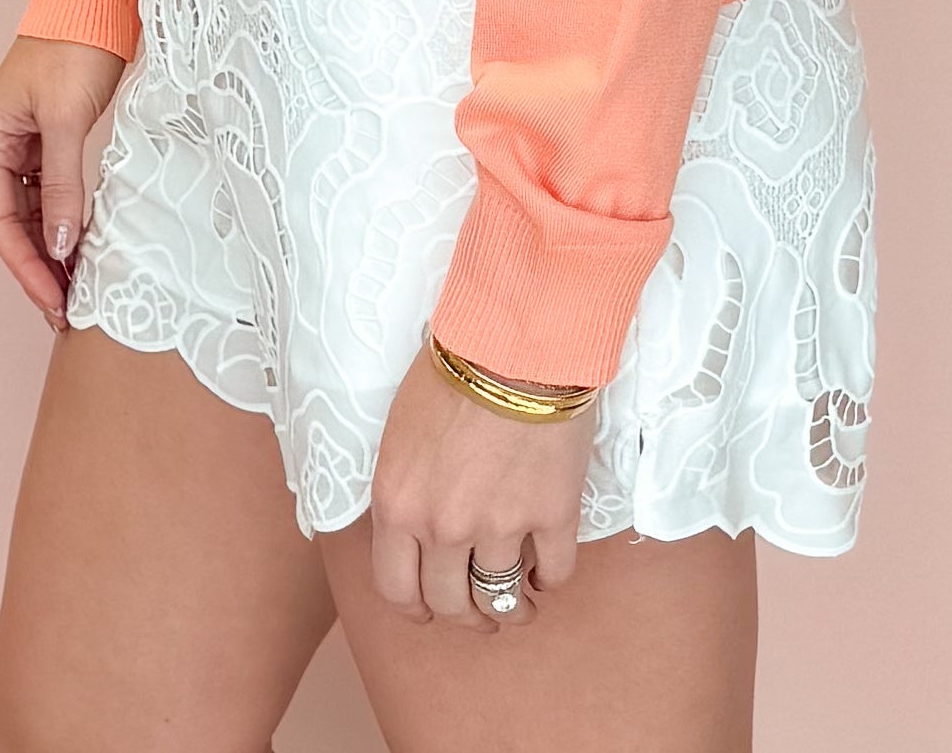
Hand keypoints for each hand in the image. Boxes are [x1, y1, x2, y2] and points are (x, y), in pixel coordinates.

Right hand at [0, 31, 125, 329]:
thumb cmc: (75, 44)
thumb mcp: (67, 118)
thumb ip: (62, 184)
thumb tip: (58, 244)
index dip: (23, 264)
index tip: (51, 297)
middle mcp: (0, 142)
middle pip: (11, 221)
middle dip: (36, 265)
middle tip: (65, 307)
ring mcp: (26, 140)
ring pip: (32, 210)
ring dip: (51, 247)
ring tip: (76, 287)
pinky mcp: (53, 136)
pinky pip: (52, 191)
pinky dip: (65, 220)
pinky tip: (83, 245)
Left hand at [366, 338, 593, 627]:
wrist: (513, 337)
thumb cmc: (452, 369)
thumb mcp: (400, 434)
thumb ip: (405, 491)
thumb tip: (415, 531)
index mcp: (398, 504)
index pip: (396, 590)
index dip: (416, 609)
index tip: (430, 609)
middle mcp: (443, 526)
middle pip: (450, 604)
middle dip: (465, 615)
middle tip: (478, 611)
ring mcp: (500, 525)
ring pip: (503, 599)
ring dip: (512, 611)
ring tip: (522, 604)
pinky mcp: (553, 513)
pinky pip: (555, 573)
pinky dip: (552, 580)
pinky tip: (549, 570)